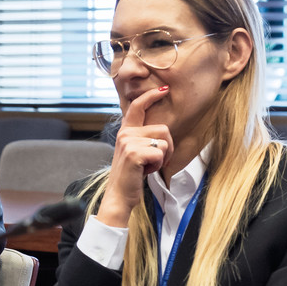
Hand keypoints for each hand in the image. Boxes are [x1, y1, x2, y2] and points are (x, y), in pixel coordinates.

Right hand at [96, 86, 170, 228]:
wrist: (119, 195)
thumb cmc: (130, 175)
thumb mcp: (133, 152)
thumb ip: (142, 137)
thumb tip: (160, 129)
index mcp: (125, 132)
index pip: (137, 107)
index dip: (151, 96)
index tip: (164, 89)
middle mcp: (125, 134)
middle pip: (163, 129)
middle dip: (167, 147)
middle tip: (155, 161)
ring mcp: (128, 142)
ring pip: (164, 142)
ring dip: (162, 158)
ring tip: (147, 166)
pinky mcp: (134, 153)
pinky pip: (160, 154)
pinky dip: (157, 166)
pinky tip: (144, 172)